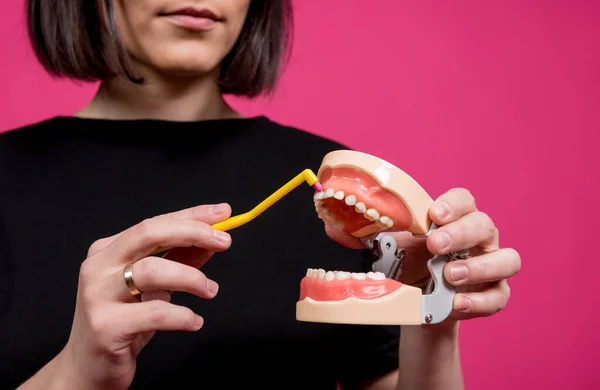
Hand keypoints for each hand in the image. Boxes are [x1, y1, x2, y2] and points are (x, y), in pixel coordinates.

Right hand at [51, 204, 232, 389]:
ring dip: (191, 278)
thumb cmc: (124, 322)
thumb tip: (212, 238)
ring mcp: (98, 296)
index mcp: (108, 250)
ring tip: (211, 290)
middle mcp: (98, 267)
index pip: (155, 223)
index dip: (192, 215)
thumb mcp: (154, 287)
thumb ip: (180, 260)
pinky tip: (194, 321)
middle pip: (149, 234)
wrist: (88, 369)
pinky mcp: (106, 326)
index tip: (223, 213)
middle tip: (224, 241)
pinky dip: (183, 315)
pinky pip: (155, 312)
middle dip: (192, 233)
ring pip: (151, 271)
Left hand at [325, 188, 520, 322]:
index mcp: (453, 220)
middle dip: (460, 233)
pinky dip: (480, 301)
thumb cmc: (408, 266)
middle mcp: (478, 239)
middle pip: (485, 225)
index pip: (465, 200)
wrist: (418, 304)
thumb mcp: (387, 249)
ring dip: (478, 266)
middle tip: (435, 245)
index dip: (453, 203)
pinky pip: (500, 296)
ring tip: (448, 277)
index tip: (433, 213)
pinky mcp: (494, 295)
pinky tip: (456, 304)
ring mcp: (491, 266)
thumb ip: (364, 235)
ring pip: (507, 259)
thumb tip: (330, 225)